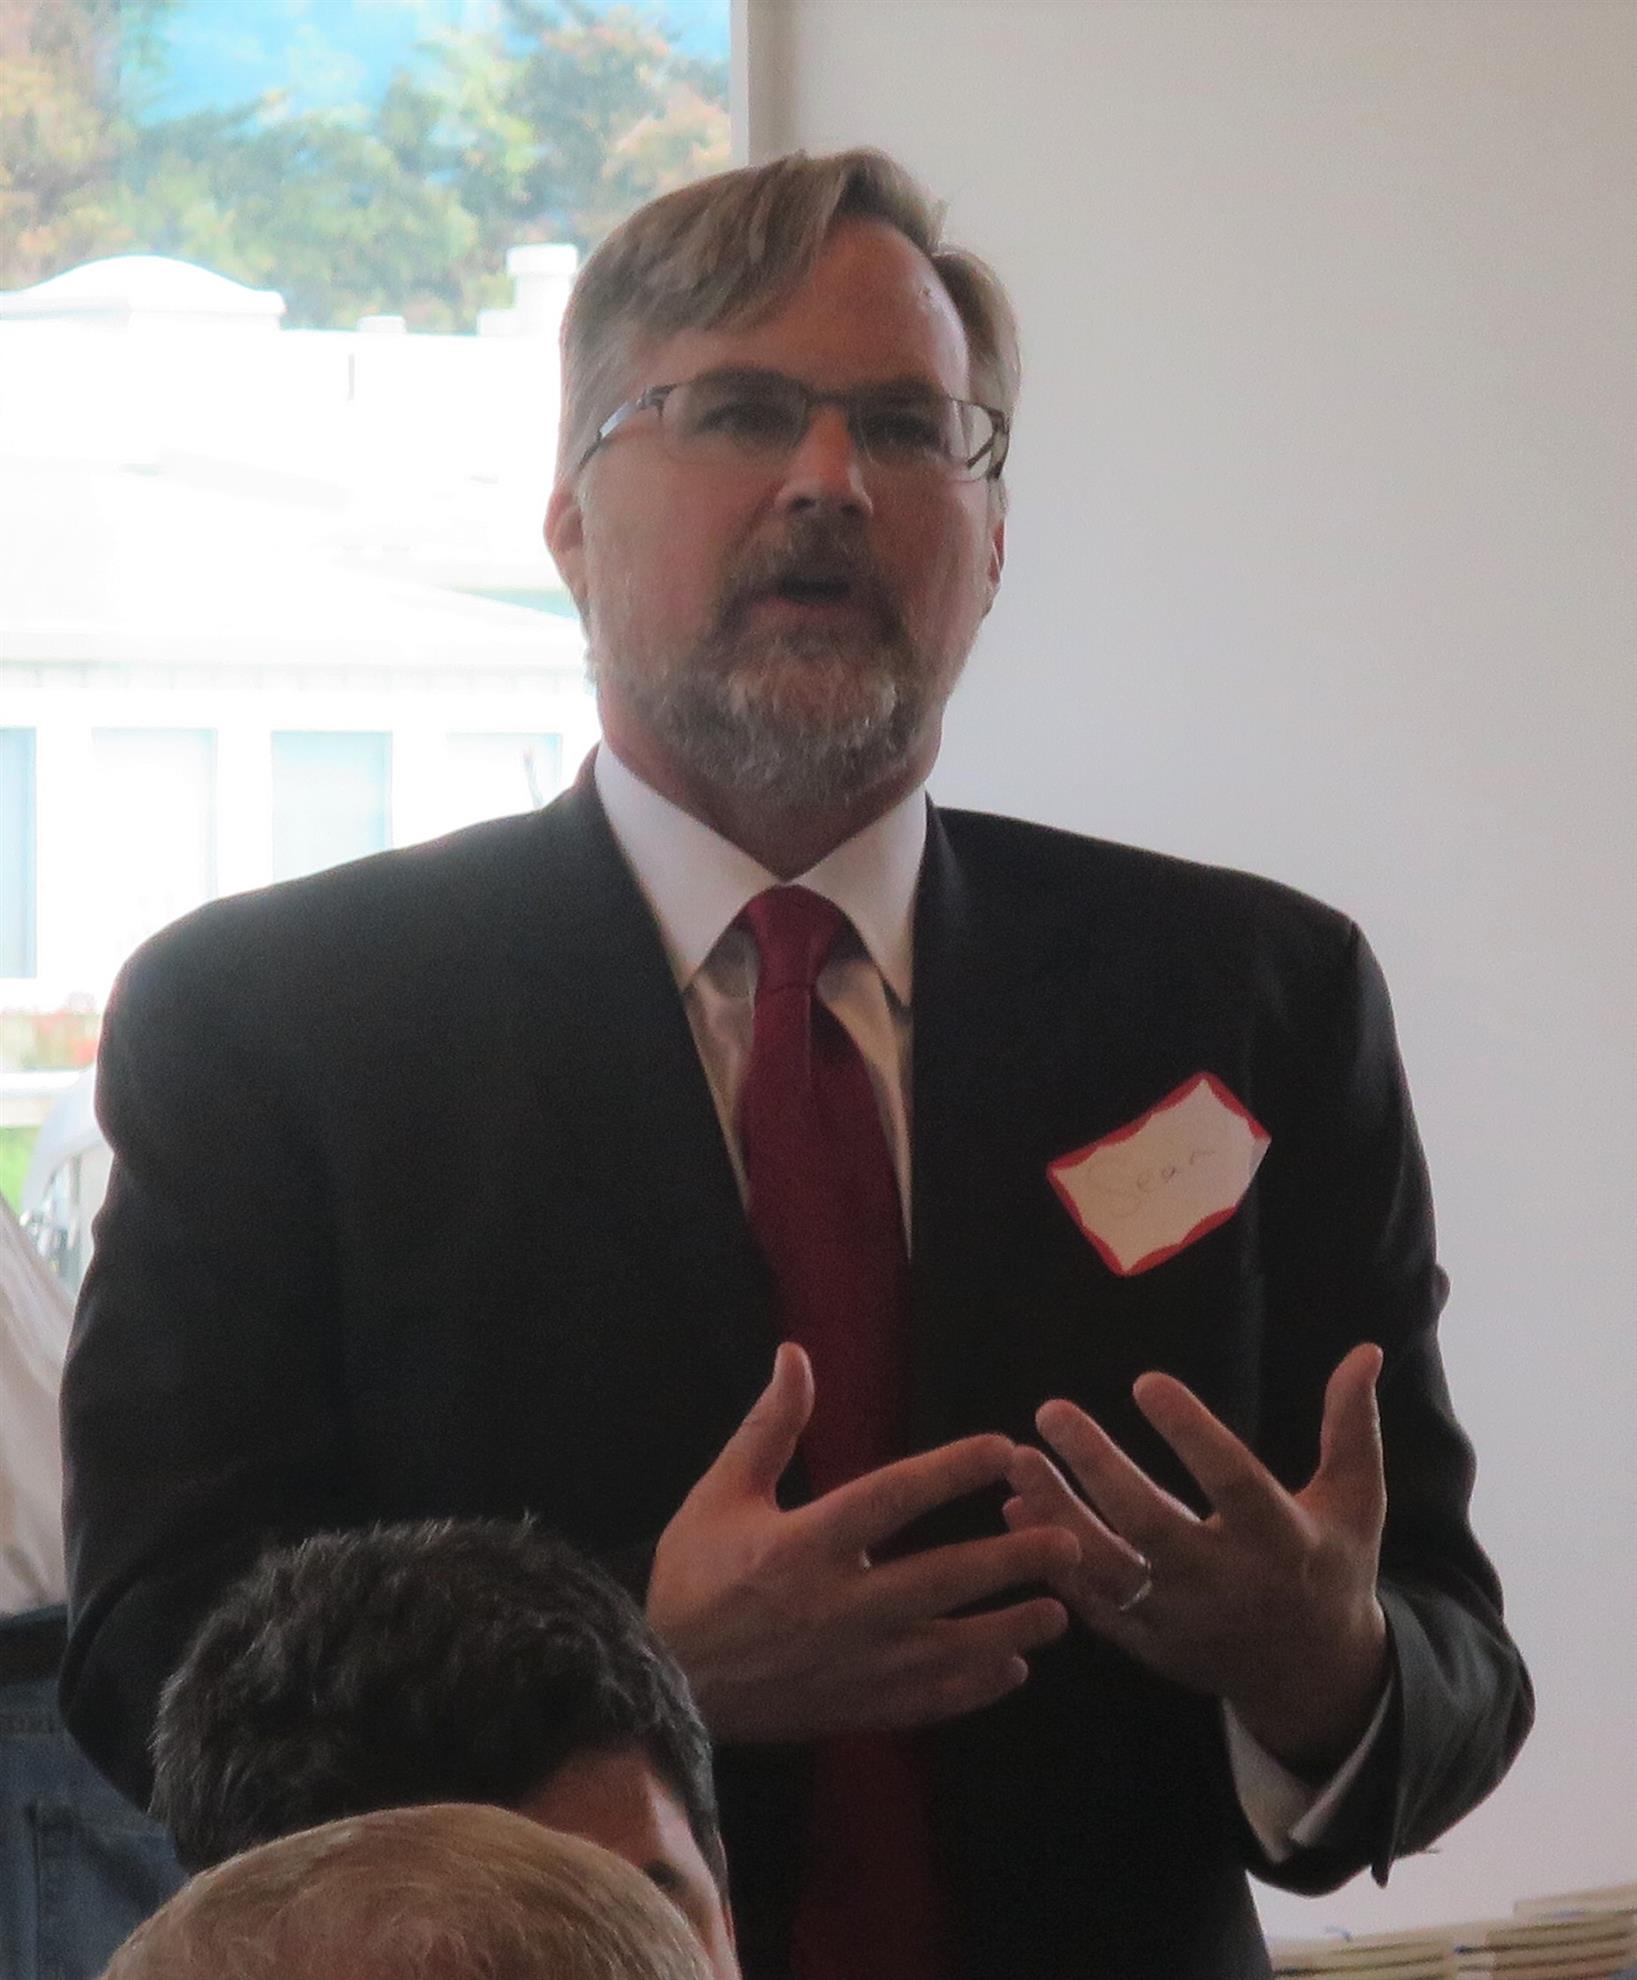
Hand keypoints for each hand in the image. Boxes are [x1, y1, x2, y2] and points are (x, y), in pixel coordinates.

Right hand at [647, 1343, 1078, 1742]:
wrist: (662, 1679)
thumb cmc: (692, 1578)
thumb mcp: (720, 1493)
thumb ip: (770, 1427)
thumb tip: (796, 1354)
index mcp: (803, 1545)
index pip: (892, 1498)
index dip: (950, 1470)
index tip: (1003, 1447)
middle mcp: (836, 1606)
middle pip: (940, 1580)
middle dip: (1010, 1561)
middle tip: (1069, 1541)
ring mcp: (849, 1665)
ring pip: (947, 1650)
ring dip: (1008, 1629)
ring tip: (1061, 1612)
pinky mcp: (852, 1709)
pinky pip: (926, 1701)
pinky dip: (972, 1689)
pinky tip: (1012, 1670)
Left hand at [1004, 1343, 1389, 1774]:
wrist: (1313, 1676)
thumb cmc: (1332, 1566)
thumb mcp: (1355, 1500)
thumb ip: (1352, 1426)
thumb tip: (1366, 1349)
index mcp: (1282, 1541)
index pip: (1233, 1482)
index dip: (1191, 1433)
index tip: (1145, 1381)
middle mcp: (1228, 1584)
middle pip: (1151, 1526)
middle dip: (1097, 1468)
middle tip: (1051, 1410)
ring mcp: (1182, 1620)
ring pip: (1108, 1570)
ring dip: (1056, 1513)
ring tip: (1017, 1457)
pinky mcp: (1148, 1644)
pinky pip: (1090, 1602)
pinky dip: (1052, 1559)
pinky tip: (1014, 1507)